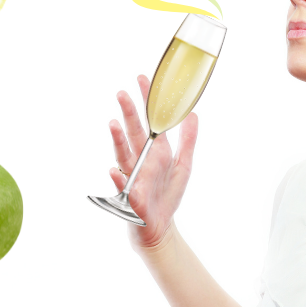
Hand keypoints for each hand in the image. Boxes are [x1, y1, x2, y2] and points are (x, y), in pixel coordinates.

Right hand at [109, 74, 197, 251]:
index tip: (141, 80)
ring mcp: (133, 176)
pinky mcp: (131, 196)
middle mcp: (142, 160)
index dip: (145, 102)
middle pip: (134, 133)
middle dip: (128, 114)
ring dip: (118, 140)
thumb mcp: (184, 165)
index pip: (149, 122)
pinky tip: (114, 171)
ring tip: (113, 124)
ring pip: (123, 154)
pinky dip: (118, 179)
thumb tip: (193, 114)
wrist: (160, 227)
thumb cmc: (168, 196)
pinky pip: (123, 186)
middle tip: (121, 93)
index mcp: (156, 151)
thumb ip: (188, 140)